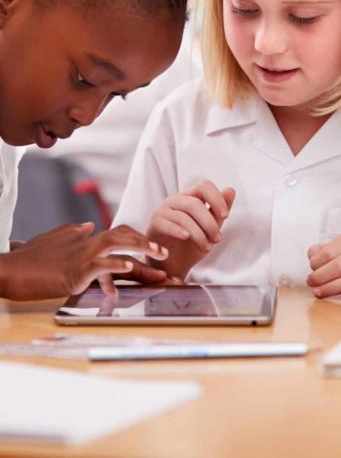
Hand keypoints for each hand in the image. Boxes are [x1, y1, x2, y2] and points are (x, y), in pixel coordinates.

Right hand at [0, 222, 169, 300]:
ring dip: (139, 248)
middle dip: (147, 244)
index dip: (139, 240)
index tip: (158, 250)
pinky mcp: (72, 273)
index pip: (119, 235)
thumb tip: (88, 225)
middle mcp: (86, 244)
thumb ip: (73, 233)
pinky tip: (128, 266)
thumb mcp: (55, 241)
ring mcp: (80, 257)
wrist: (8, 268)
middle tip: (166, 253)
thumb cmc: (29, 258)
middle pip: (123, 237)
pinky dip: (114, 265)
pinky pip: (98, 265)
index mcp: (86, 241)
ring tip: (158, 255)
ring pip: (116, 244)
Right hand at [147, 181, 235, 277]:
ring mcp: (163, 210)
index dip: (216, 198)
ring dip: (198, 233)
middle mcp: (176, 200)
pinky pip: (167, 223)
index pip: (204, 186)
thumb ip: (219, 211)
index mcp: (191, 197)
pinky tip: (186, 238)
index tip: (226, 215)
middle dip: (209, 222)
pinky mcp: (154, 224)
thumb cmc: (190, 245)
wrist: (171, 266)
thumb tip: (231, 190)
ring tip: (206, 248)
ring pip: (183, 216)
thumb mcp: (209, 230)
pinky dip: (179, 230)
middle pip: (194, 202)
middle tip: (217, 239)